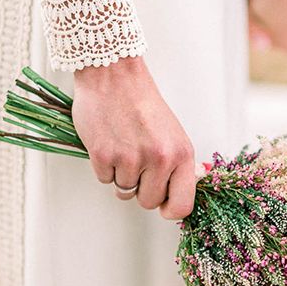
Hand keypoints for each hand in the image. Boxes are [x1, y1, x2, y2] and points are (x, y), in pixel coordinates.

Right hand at [72, 57, 195, 219]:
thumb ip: (177, 167)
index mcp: (181, 155)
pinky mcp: (104, 155)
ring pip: (125, 192)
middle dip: (141, 189)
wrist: (114, 76)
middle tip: (137, 163)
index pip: (182, 205)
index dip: (170, 210)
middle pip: (149, 202)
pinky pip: (105, 180)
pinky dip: (104, 166)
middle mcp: (159, 159)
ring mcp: (131, 158)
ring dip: (121, 175)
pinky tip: (109, 142)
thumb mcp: (174, 135)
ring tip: (123, 147)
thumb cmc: (143, 106)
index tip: (163, 205)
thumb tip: (177, 198)